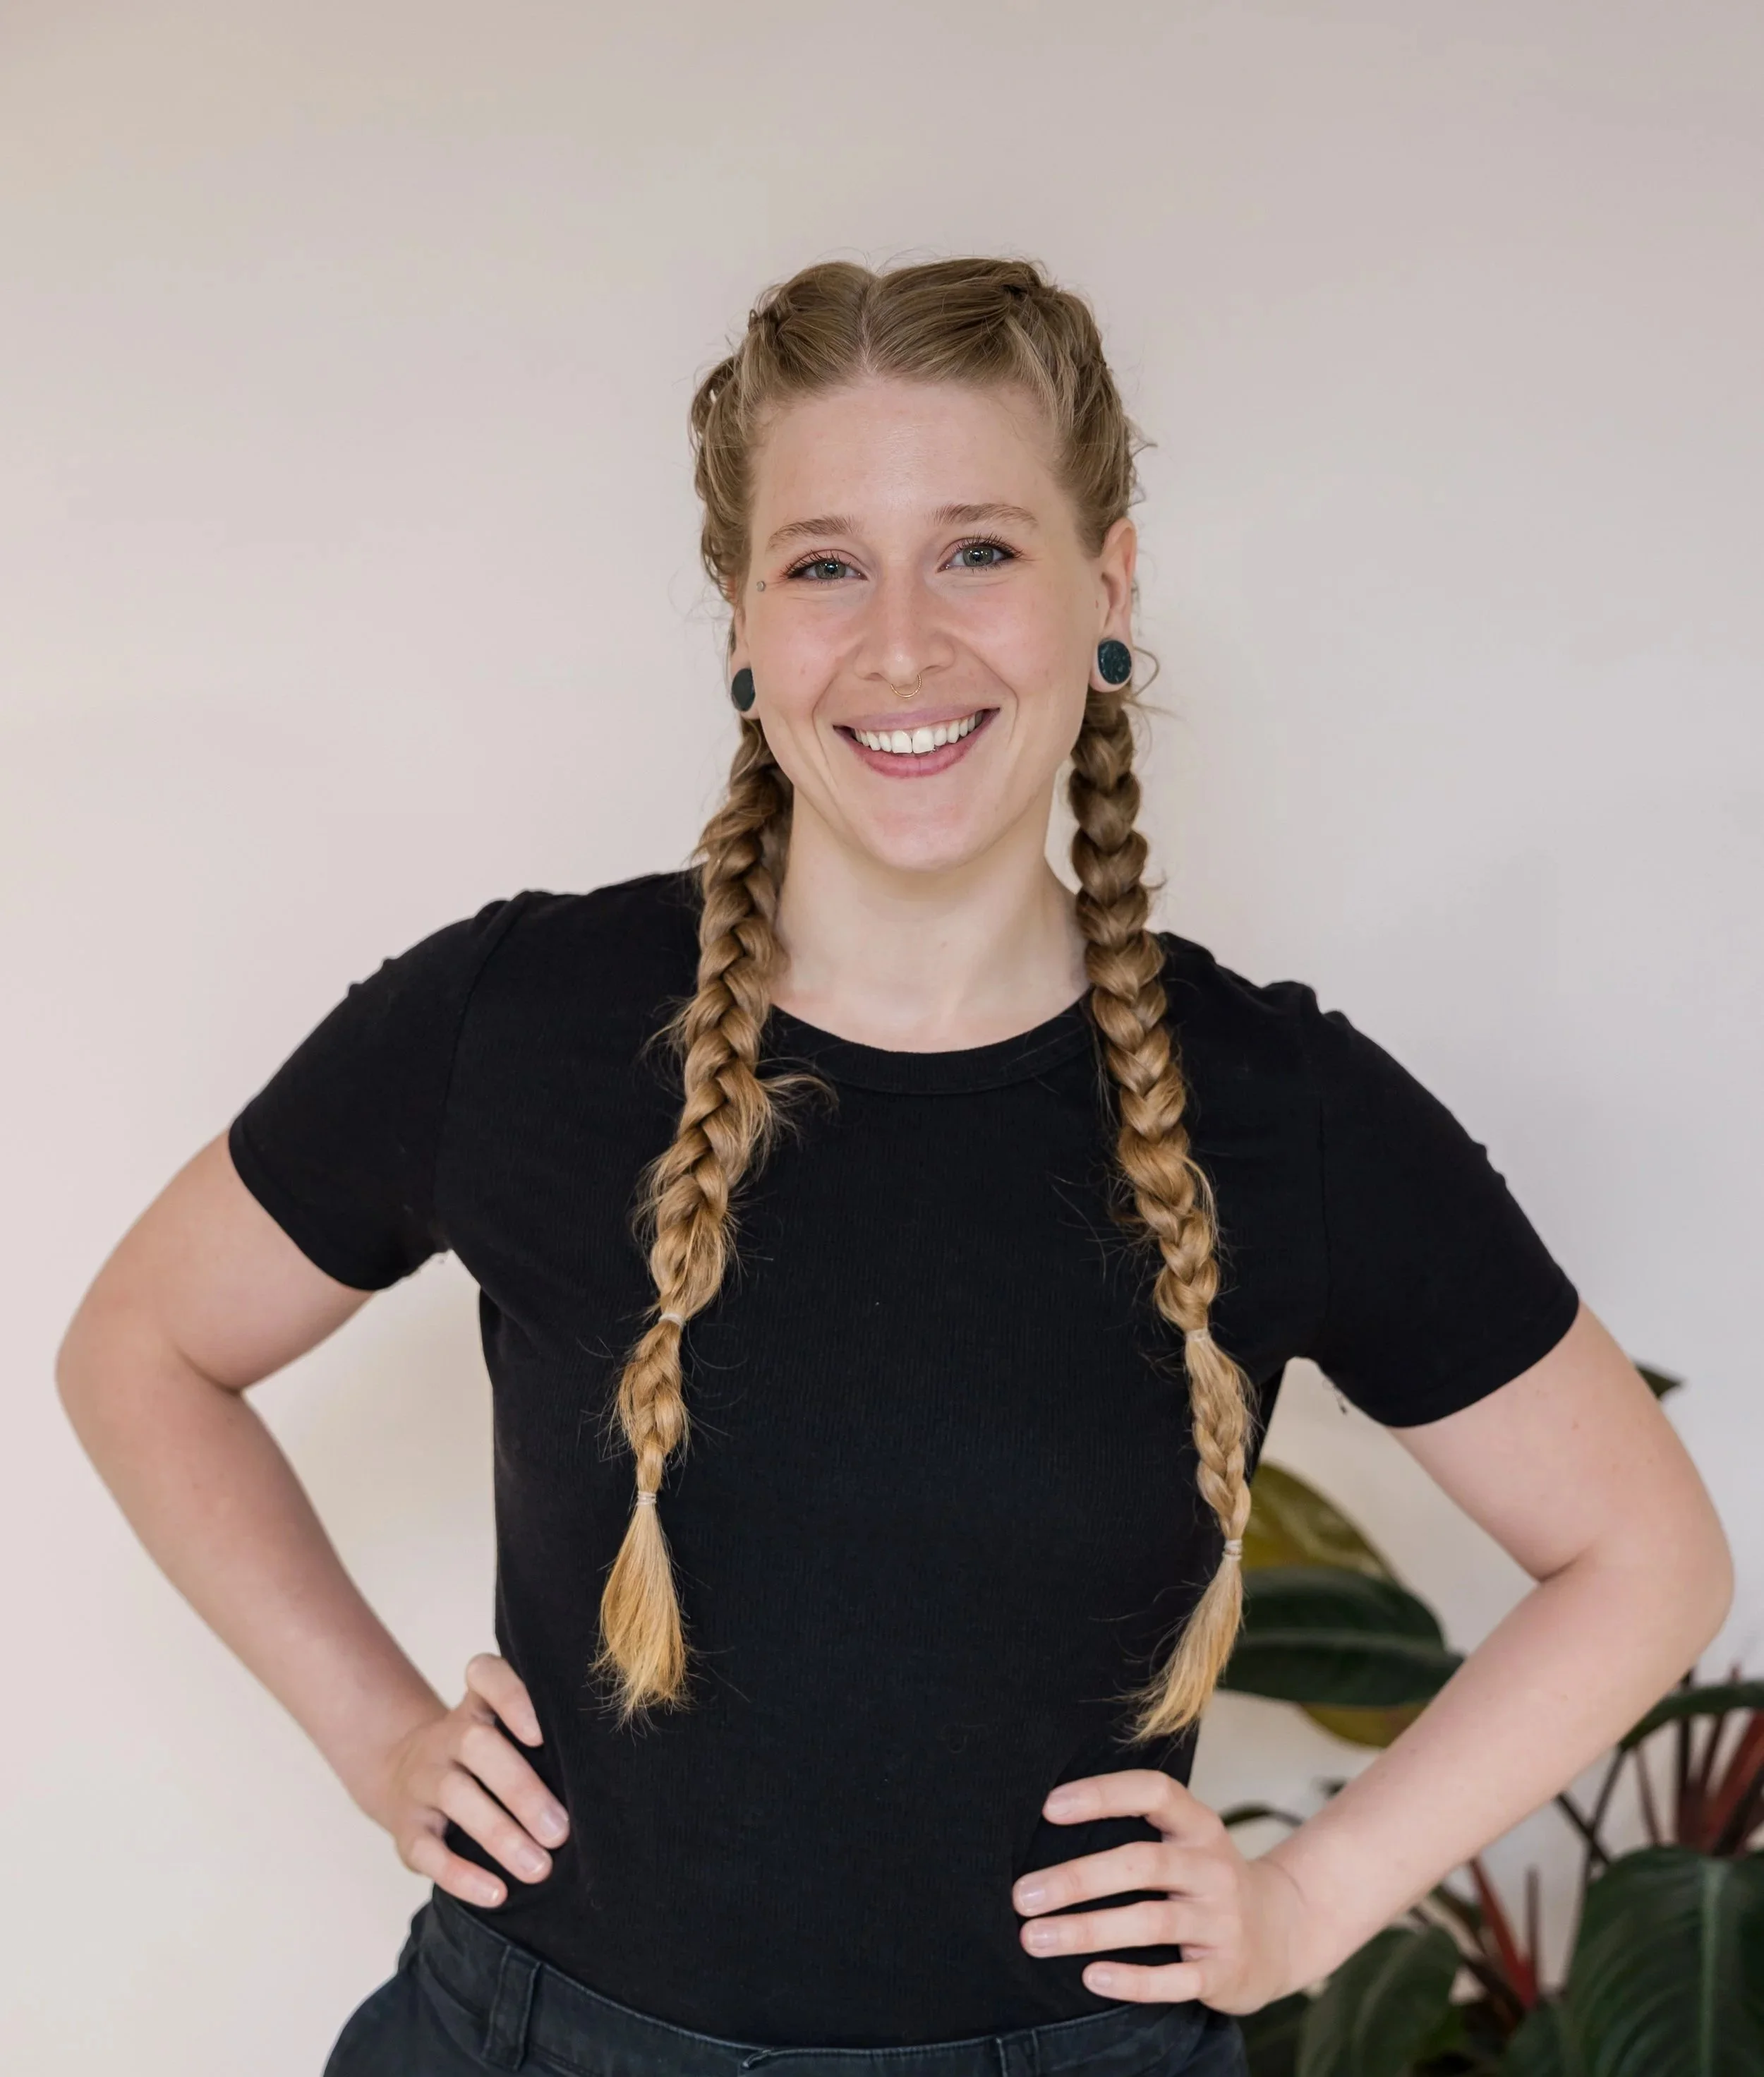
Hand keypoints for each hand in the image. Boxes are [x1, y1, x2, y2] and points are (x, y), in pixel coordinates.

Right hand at [357, 1653, 570, 1908]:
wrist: (402, 1775)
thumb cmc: (484, 1758)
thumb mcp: (503, 1733)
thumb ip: (545, 1740)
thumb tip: (606, 1778)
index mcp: (477, 1705)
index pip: (485, 1675)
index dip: (512, 1697)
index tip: (541, 1733)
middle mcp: (446, 1735)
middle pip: (477, 1745)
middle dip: (522, 1790)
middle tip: (560, 1832)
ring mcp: (422, 1779)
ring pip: (455, 1796)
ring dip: (499, 1834)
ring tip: (539, 1868)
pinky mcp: (407, 1827)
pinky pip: (426, 1849)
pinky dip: (461, 1875)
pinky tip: (496, 1893)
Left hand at [1010, 1769, 1306, 2011]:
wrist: (1283, 1932)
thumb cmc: (1205, 1880)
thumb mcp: (1186, 1843)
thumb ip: (1136, 1831)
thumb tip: (1046, 1824)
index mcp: (1199, 1826)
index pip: (1153, 1793)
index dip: (1102, 1795)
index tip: (1049, 1807)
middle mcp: (1213, 1867)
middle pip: (1141, 1864)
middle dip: (1077, 1879)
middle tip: (1022, 1895)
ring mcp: (1222, 1920)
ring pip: (1150, 1922)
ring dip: (1087, 1931)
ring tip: (1035, 1938)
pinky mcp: (1225, 1970)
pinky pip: (1175, 1979)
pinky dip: (1131, 1980)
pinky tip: (1090, 1978)